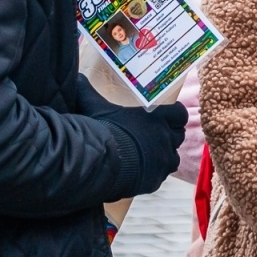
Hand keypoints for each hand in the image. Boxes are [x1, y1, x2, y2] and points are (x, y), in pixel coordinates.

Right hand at [76, 75, 185, 196]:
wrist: (98, 164)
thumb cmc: (101, 130)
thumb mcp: (94, 107)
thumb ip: (88, 91)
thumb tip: (76, 76)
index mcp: (157, 117)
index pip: (179, 114)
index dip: (174, 116)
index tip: (165, 118)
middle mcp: (165, 137)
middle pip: (178, 136)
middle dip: (169, 136)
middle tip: (155, 138)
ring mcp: (163, 159)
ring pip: (173, 157)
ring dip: (163, 156)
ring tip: (148, 157)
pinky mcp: (157, 179)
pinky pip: (161, 176)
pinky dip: (154, 174)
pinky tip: (140, 173)